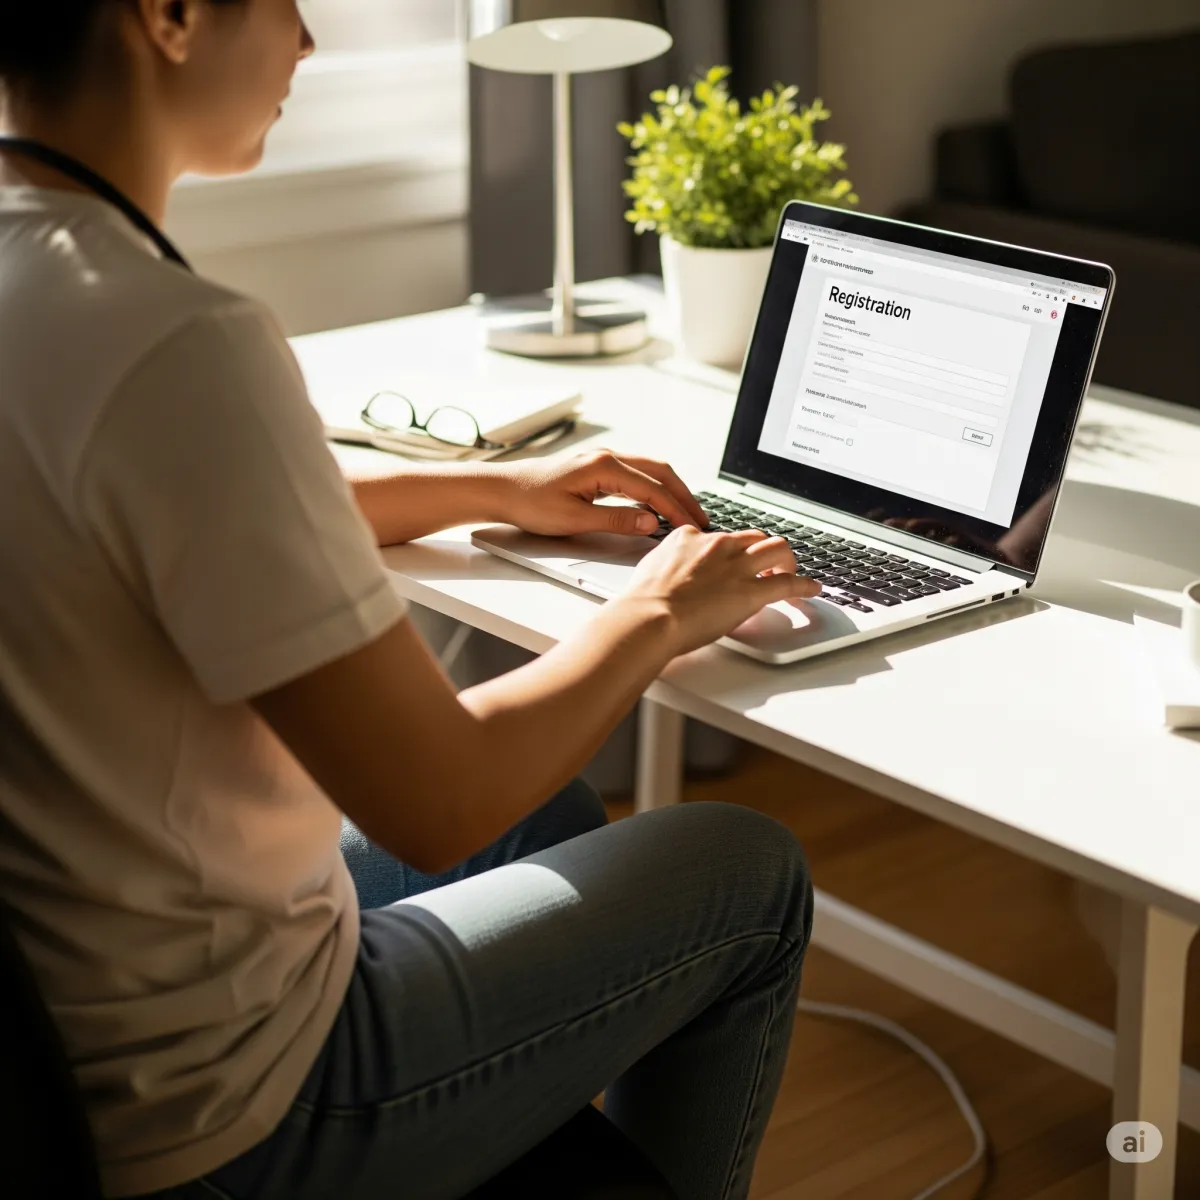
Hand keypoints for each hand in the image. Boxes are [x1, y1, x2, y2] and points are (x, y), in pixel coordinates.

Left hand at [493, 449, 708, 536]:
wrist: (501, 490)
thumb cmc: (530, 502)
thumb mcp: (574, 519)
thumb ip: (616, 521)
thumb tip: (651, 523)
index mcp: (604, 466)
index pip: (652, 489)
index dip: (676, 510)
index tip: (692, 527)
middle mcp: (607, 457)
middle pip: (659, 473)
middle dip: (683, 496)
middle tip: (702, 519)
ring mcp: (602, 461)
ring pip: (650, 472)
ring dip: (670, 491)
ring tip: (687, 513)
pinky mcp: (597, 469)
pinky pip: (635, 476)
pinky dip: (653, 489)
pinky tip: (658, 505)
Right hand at [620, 526, 820, 656]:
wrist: (650, 616)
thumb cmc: (643, 601)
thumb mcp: (651, 568)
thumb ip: (668, 564)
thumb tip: (670, 571)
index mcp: (690, 537)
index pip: (718, 536)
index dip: (729, 551)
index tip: (731, 561)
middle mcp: (718, 545)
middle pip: (754, 537)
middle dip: (762, 551)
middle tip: (766, 567)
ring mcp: (737, 566)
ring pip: (777, 548)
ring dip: (786, 561)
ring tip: (788, 574)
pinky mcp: (751, 591)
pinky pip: (788, 583)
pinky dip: (803, 585)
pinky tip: (811, 589)